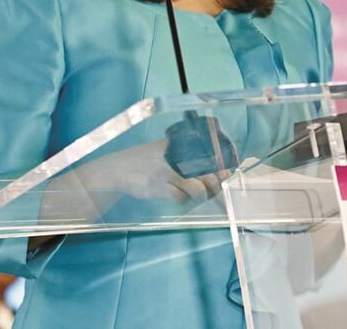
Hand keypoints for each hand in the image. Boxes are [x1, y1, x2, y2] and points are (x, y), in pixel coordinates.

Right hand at [78, 139, 228, 202]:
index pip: (209, 154)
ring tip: (198, 193)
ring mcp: (166, 172)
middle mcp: (174, 157)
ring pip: (197, 189)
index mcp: (178, 145)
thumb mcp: (164, 149)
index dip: (222, 166)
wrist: (118, 169)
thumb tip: (212, 165)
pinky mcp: (157, 187)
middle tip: (215, 184)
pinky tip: (179, 196)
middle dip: (215, 183)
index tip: (228, 171)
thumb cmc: (145, 159)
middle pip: (208, 174)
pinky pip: (179, 198)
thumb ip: (184, 153)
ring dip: (201, 194)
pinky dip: (183, 200)